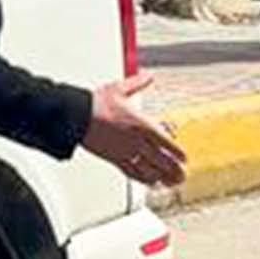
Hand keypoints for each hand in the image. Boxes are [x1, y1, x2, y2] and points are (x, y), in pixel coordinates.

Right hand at [83, 74, 186, 188]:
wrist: (74, 117)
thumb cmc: (95, 104)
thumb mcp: (120, 89)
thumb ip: (138, 83)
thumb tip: (148, 75)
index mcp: (141, 124)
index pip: (165, 141)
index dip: (176, 151)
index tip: (184, 158)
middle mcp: (135, 140)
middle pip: (160, 159)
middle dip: (173, 169)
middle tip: (183, 175)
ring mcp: (124, 152)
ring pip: (148, 169)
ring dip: (162, 177)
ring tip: (171, 183)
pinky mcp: (113, 159)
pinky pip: (131, 172)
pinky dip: (143, 179)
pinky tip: (150, 182)